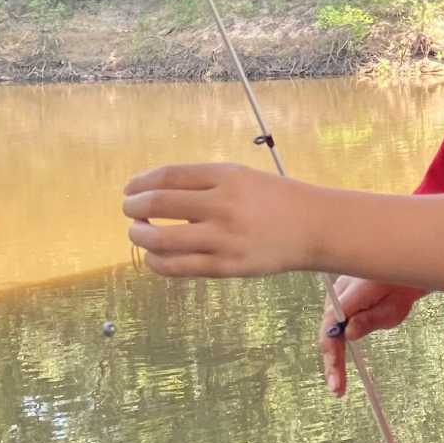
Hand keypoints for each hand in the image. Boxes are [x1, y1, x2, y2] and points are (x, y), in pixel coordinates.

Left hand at [122, 162, 316, 277]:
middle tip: (129, 209)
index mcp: (227, 176)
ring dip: (139, 235)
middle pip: (158, 204)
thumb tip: (153, 193)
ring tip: (137, 232)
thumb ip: (202, 184)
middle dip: (133, 207)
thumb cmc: (274, 200)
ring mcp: (224, 238)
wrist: (314, 227)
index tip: (130, 187)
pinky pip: (177, 267)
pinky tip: (154, 257)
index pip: (168, 176)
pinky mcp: (225, 266)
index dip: (141, 182)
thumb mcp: (242, 178)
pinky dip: (156, 261)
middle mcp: (223, 205)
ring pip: (161, 239)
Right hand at [317, 276, 423, 395]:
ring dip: (334, 350)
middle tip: (337, 388)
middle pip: (327, 328)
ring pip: (329, 325)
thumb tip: (348, 334)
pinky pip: (334, 319)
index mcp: (353, 291)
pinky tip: (341, 356)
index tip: (336, 381)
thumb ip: (370, 321)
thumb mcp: (394, 310)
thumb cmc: (404, 289)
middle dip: (331, 359)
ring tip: (339, 377)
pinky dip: (337, 339)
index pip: (332, 325)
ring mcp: (337, 289)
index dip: (332, 354)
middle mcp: (339, 288)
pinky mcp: (339, 293)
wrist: (408, 273)